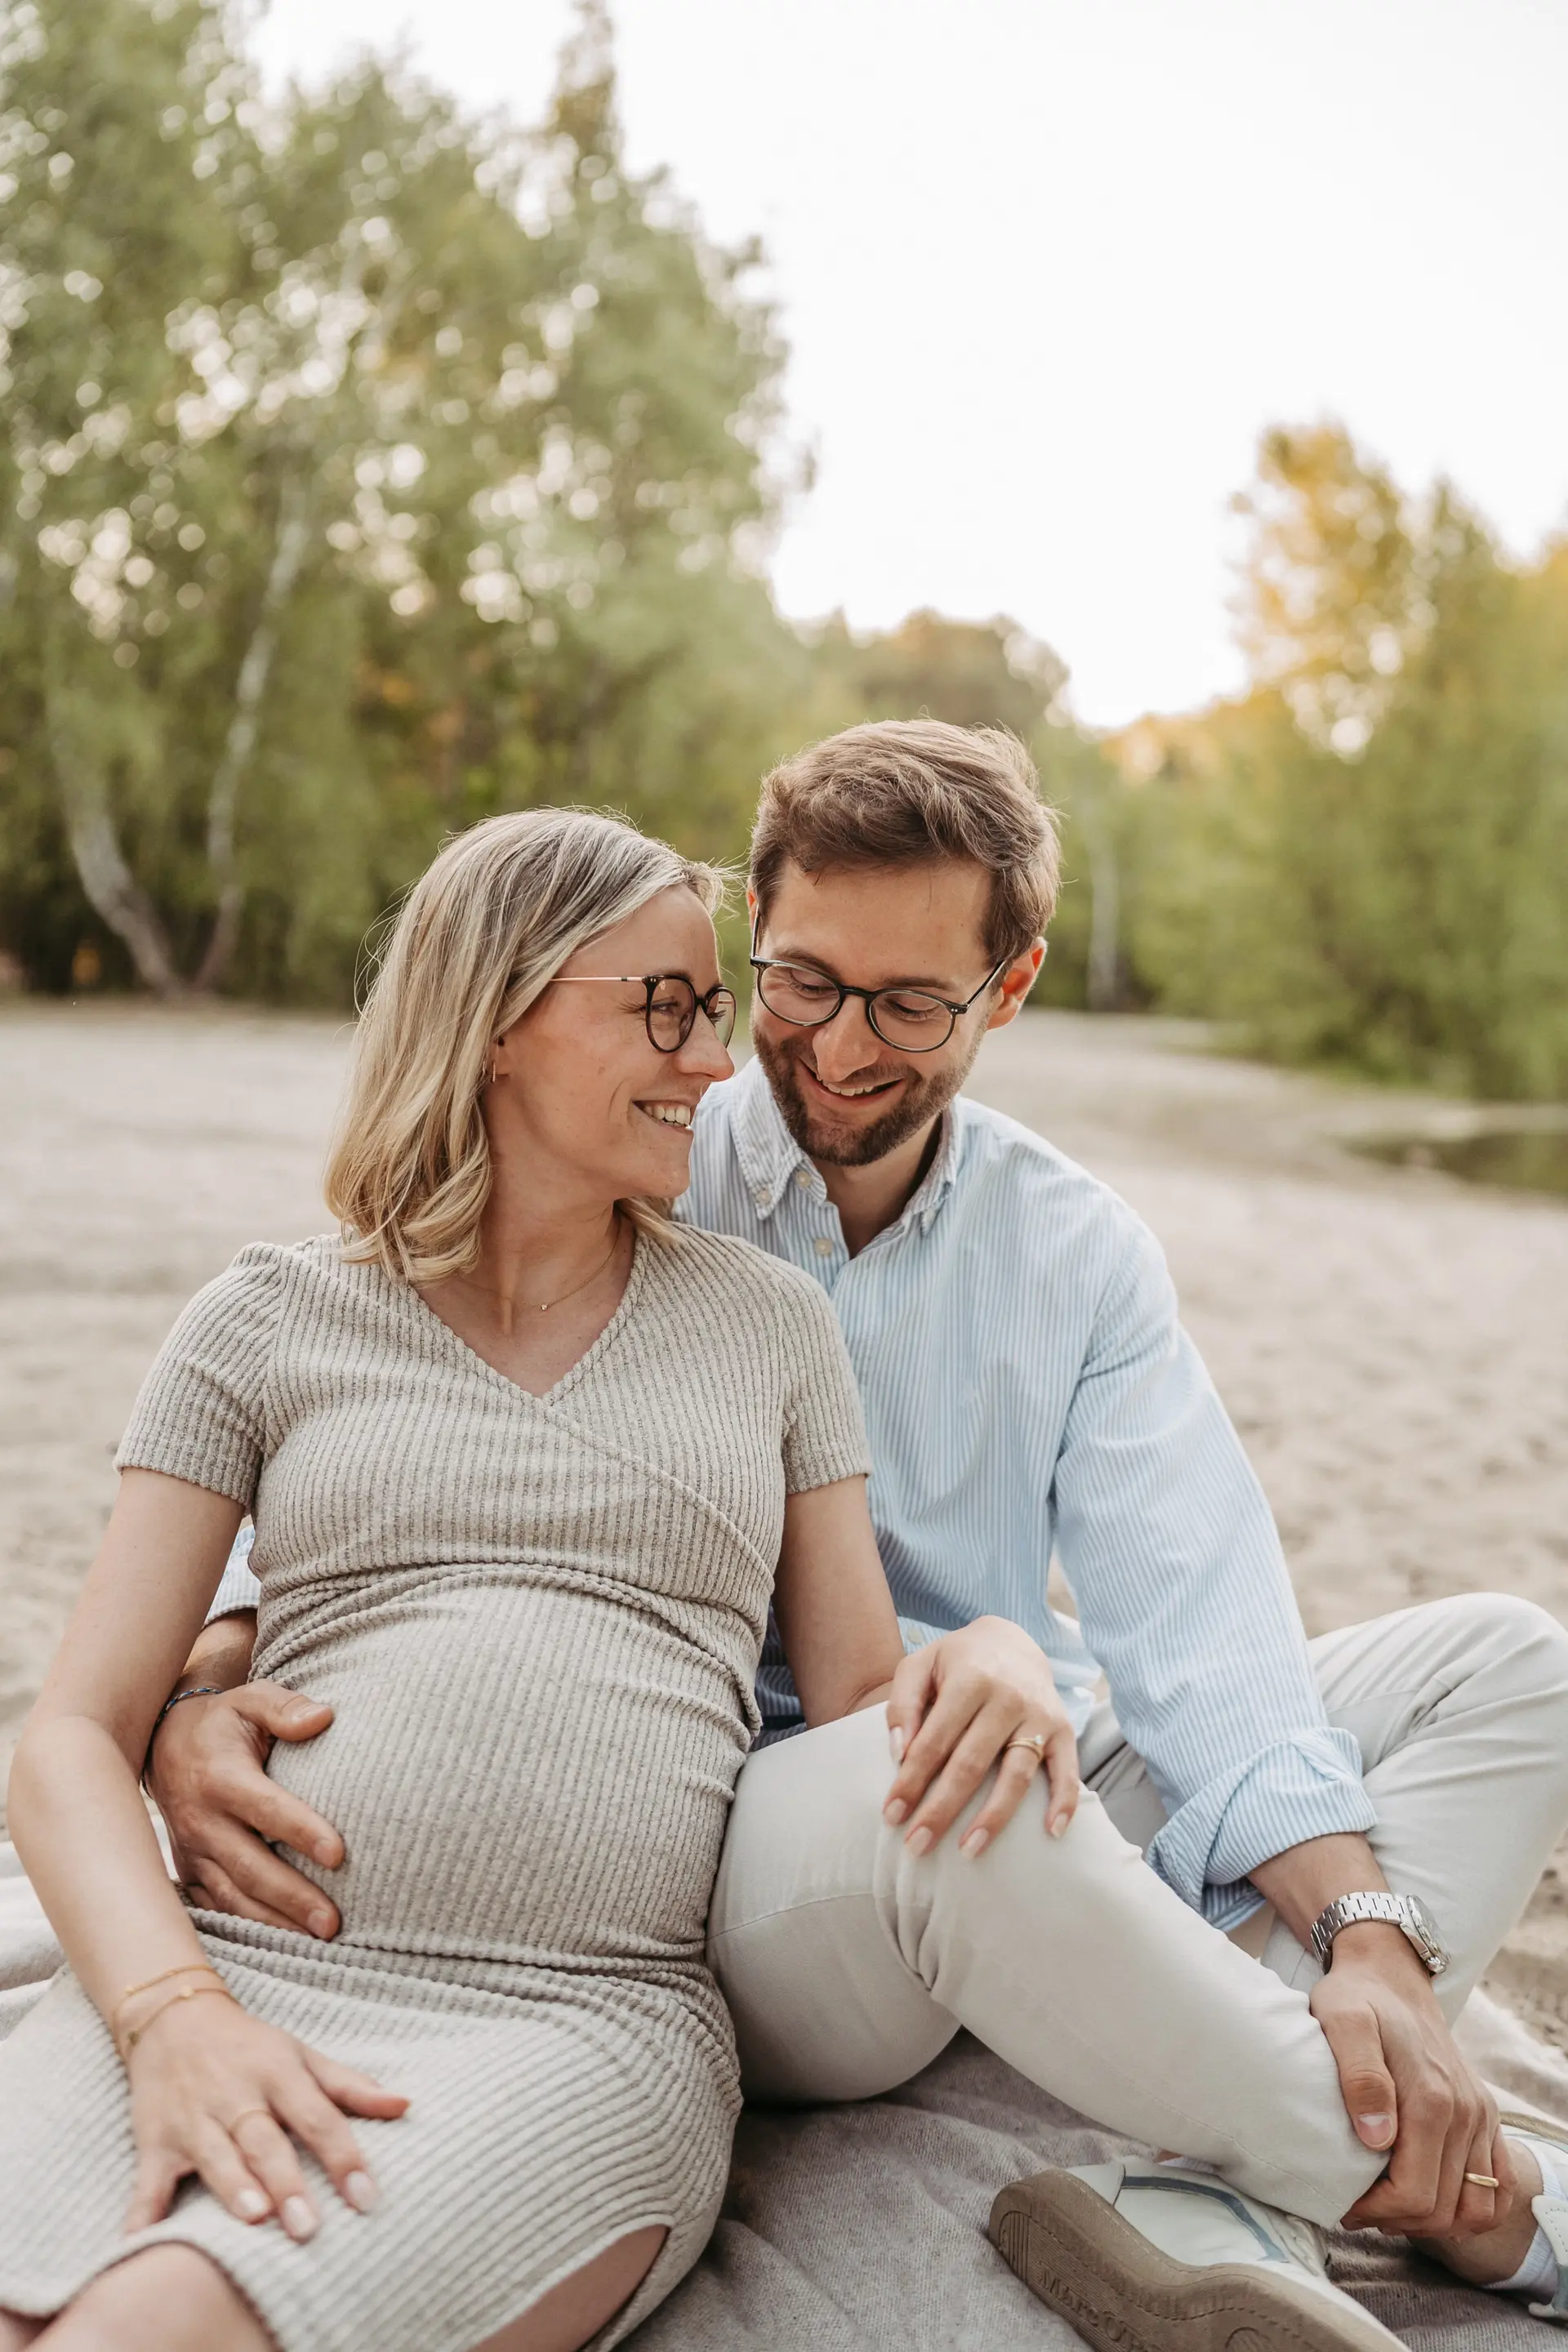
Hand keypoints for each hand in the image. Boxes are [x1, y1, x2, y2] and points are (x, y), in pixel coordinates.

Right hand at [123, 1988, 407, 2236]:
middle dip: (286, 2182)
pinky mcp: (154, 2140)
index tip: (367, 2198)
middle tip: (308, 2227)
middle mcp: (236, 2095)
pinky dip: (143, 2211)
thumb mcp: (302, 2056)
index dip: (343, 2157)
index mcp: (278, 2073)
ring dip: (232, 2186)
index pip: (318, 2116)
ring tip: (255, 2216)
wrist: (172, 2017)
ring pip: (214, 2155)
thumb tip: (405, 2106)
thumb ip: (350, 2087)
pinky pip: (148, 2180)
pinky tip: (141, 2240)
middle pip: (264, 2140)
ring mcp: (193, 2118)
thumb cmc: (249, 2046)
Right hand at [146, 1683, 345, 1938]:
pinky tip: (280, 1944)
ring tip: (316, 1941)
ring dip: (274, 1922)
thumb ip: (286, 1707)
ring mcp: (192, 1852)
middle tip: (333, 1922)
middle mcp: (202, 1820)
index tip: (339, 1854)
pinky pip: (215, 1907)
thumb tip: (324, 1718)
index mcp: (221, 1778)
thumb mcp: (250, 1700)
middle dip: (292, 1897)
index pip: (266, 1808)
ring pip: (232, 1897)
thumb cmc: (222, 1722)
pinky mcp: (188, 1872)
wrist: (163, 1743)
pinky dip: (246, 1927)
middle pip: (251, 1866)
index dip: (301, 1831)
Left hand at [883, 1616, 1079, 1857]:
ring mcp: (1039, 1715)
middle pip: (971, 1764)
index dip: (911, 1780)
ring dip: (993, 1818)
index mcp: (969, 1679)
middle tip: (916, 1847)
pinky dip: (1064, 1802)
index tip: (891, 1816)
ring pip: (1016, 1775)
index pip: (935, 1740)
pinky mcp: (1064, 1729)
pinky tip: (1052, 1833)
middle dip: (941, 1809)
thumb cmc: (957, 1662)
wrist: (1012, 1639)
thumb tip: (900, 1753)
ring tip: (969, 1852)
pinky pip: (1067, 1770)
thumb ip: (903, 1704)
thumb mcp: (919, 1665)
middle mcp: (1007, 1697)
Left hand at [1318, 1928, 1515, 2237]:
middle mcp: (1466, 2113)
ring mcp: (1481, 2117)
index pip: (1413, 2194)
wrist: (1389, 1975)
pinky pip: (1499, 2188)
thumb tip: (1377, 2138)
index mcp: (1432, 2099)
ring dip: (1433, 2221)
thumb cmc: (1358, 2000)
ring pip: (1474, 2209)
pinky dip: (1471, 2208)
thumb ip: (1359, 2077)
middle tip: (1357, 2206)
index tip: (1343, 2202)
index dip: (1374, 2211)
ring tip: (1389, 2204)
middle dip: (1395, 2220)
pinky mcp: (1487, 2117)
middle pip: (1441, 2209)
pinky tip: (1432, 2199)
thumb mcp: (1342, 2023)